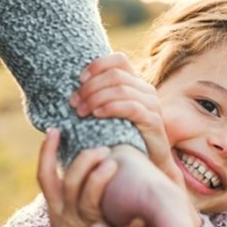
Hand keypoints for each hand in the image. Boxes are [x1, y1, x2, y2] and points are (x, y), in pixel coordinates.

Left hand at [71, 53, 180, 183]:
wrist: (146, 166)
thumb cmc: (123, 140)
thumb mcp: (109, 115)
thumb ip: (99, 99)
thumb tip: (71, 89)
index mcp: (136, 84)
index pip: (119, 60)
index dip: (98, 65)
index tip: (79, 80)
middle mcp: (146, 91)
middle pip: (116, 75)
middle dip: (90, 87)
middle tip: (74, 102)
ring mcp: (152, 105)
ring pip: (121, 89)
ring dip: (96, 98)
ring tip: (81, 111)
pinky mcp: (154, 121)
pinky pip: (131, 107)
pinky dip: (111, 107)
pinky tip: (96, 114)